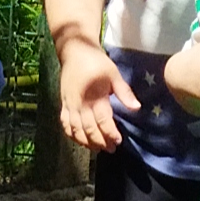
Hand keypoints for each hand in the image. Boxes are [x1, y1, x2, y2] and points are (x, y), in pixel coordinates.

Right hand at [54, 33, 134, 150]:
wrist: (75, 51)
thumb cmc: (97, 62)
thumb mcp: (114, 74)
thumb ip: (124, 92)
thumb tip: (136, 108)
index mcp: (95, 97)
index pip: (103, 121)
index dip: (110, 134)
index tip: (118, 141)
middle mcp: (80, 104)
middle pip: (89, 129)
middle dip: (100, 142)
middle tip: (111, 149)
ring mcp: (69, 105)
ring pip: (76, 130)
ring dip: (86, 142)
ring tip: (97, 148)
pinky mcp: (63, 104)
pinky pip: (65, 124)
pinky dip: (72, 135)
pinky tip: (80, 140)